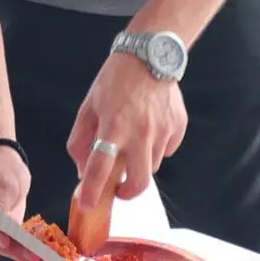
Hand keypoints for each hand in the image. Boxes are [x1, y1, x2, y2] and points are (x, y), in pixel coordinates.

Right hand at [0, 144, 47, 260]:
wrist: (2, 164)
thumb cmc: (2, 168)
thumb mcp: (6, 181)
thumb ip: (1, 204)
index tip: (5, 241)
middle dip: (12, 250)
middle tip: (37, 257)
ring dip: (21, 255)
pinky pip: (6, 244)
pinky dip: (24, 251)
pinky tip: (42, 258)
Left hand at [69, 52, 186, 211]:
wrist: (150, 55)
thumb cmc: (115, 80)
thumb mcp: (88, 106)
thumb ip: (81, 140)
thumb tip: (82, 169)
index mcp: (113, 126)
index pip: (100, 168)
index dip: (91, 190)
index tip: (87, 205)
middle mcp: (140, 133)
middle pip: (138, 182)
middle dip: (126, 192)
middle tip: (118, 188)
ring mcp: (163, 131)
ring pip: (153, 166)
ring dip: (140, 164)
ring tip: (133, 143)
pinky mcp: (178, 127)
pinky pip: (168, 150)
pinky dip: (157, 148)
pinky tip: (150, 129)